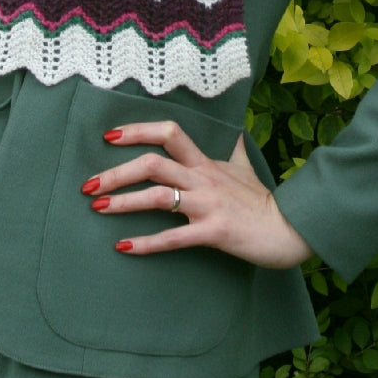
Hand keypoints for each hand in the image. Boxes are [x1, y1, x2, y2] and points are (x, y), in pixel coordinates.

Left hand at [82, 121, 312, 269]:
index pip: (169, 133)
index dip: (137, 131)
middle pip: (153, 164)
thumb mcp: (245, 168)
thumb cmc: (263, 201)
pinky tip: (123, 246)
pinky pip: (174, 237)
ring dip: (123, 202)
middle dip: (116, 172)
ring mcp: (207, 204)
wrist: (289, 229)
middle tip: (88, 185)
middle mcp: (203, 178)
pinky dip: (146, 242)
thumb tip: (235, 132)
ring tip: (97, 209)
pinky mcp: (213, 232)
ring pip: (158, 197)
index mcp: (206, 162)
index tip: (109, 137)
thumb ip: (233, 150)